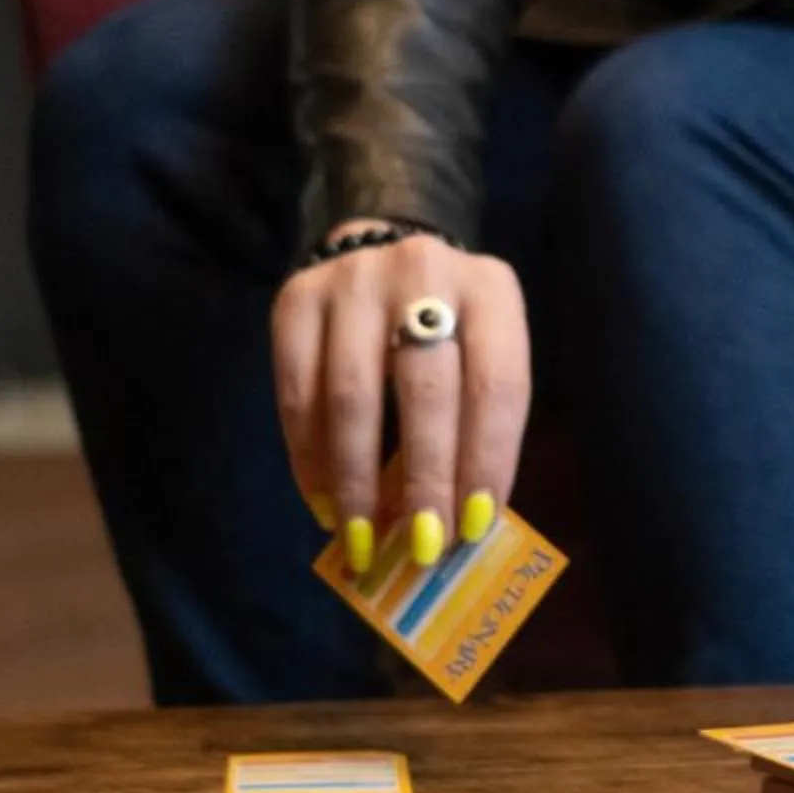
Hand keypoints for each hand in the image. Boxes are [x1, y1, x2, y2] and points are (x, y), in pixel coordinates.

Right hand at [270, 224, 531, 568]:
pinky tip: (325, 502)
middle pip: (426, 391)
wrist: (379, 248)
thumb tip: (454, 523)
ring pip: (352, 395)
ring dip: (357, 480)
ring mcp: (353, 280)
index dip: (487, 460)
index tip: (474, 526)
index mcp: (490, 289)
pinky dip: (310, 457)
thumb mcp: (481, 351)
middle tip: (422, 545)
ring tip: (363, 537)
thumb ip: (474, 419)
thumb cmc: (447, 326)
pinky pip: (298, 392)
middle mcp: (423, 272)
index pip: (497, 385)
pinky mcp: (296, 298)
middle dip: (424, 478)